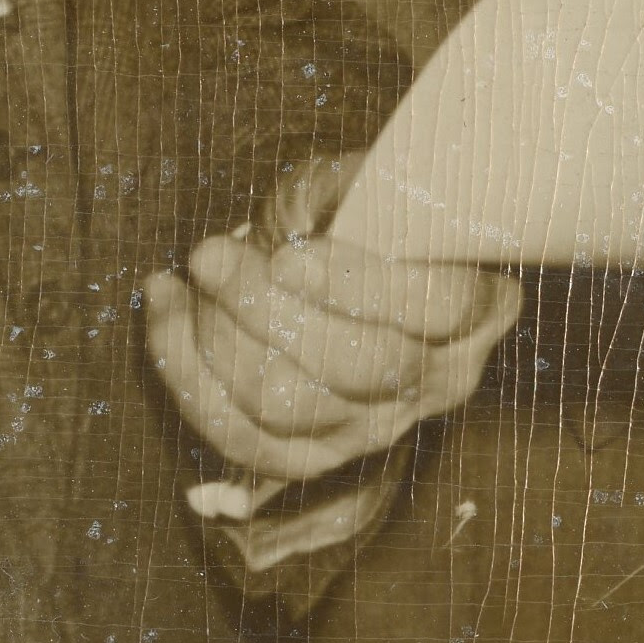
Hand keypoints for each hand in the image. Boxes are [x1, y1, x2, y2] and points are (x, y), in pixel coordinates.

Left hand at [143, 152, 523, 490]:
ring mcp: (378, 428)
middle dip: (266, 311)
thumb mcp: (383, 184)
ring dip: (218, 341)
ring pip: (291, 408)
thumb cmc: (373, 215)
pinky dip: (186, 376)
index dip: (360, 288)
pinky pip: (240, 439)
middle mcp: (439, 379)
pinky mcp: (316, 457)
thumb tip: (295, 225)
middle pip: (360, 367)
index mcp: (479, 306)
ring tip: (185, 279)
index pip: (438, 307)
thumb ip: (356, 191)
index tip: (288, 258)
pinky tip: (164, 308)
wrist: (358, 272)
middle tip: (209, 255)